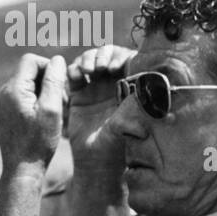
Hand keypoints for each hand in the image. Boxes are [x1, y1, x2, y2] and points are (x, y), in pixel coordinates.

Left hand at [0, 54, 67, 170]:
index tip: (61, 85)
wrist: (21, 168)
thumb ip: (54, 81)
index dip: (49, 67)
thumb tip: (57, 59)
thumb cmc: (39, 141)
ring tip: (55, 110)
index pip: (31, 60)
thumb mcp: (52, 109)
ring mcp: (1, 103)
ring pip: (26, 84)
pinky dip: (35, 101)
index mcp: (13, 90)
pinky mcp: (3, 112)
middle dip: (48, 81)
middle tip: (61, 101)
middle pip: (29, 72)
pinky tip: (45, 117)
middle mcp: (3, 93)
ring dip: (43, 91)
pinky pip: (21, 96)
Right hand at [66, 45, 132, 167]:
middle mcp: (114, 85)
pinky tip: (75, 77)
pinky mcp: (78, 94)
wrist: (92, 160)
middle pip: (110, 55)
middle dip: (103, 55)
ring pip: (92, 60)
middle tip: (99, 68)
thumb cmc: (115, 146)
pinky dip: (73, 69)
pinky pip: (75, 73)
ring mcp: (96, 88)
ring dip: (88, 59)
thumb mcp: (124, 125)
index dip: (121, 57)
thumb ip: (132, 107)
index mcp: (131, 88)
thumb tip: (143, 88)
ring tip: (86, 71)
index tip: (114, 67)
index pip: (130, 60)